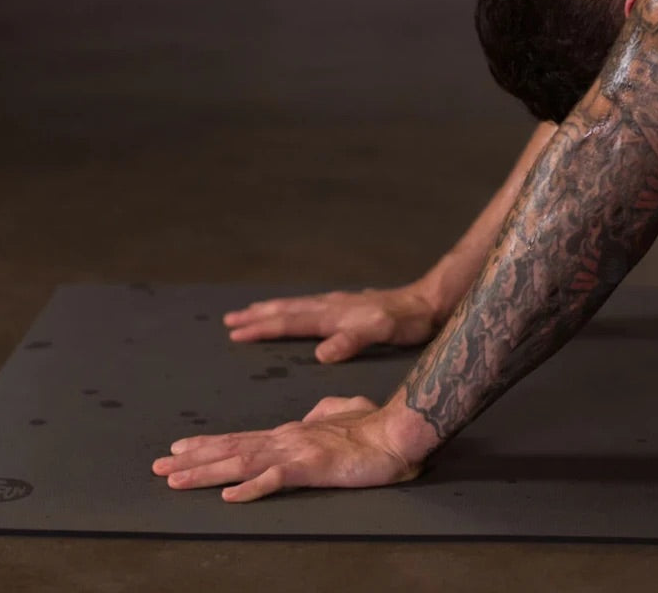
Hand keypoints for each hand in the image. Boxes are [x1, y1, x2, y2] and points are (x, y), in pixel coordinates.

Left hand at [151, 396, 420, 501]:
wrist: (396, 432)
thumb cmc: (374, 425)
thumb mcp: (342, 414)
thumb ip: (323, 413)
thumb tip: (310, 416)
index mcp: (291, 432)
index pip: (240, 439)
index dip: (207, 444)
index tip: (179, 448)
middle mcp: (285, 439)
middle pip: (230, 450)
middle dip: (192, 460)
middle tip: (158, 466)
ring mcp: (295, 453)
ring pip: (241, 463)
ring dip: (205, 472)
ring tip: (175, 480)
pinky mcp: (311, 467)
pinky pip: (275, 480)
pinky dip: (250, 489)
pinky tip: (228, 497)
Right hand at [223, 285, 439, 362]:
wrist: (427, 303)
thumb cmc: (406, 321)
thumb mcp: (382, 332)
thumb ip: (351, 341)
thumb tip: (320, 354)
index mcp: (333, 315)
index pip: (289, 322)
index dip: (262, 328)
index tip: (236, 333)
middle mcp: (331, 306)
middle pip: (285, 310)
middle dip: (257, 316)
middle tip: (230, 320)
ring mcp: (338, 304)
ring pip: (295, 306)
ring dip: (270, 310)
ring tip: (249, 312)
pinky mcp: (347, 307)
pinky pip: (309, 307)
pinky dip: (291, 309)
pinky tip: (293, 311)